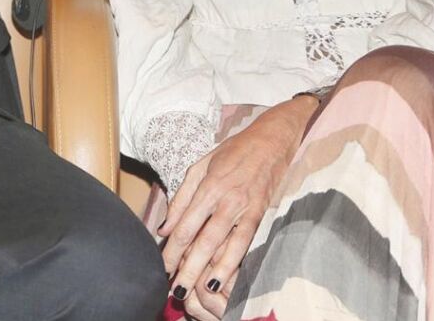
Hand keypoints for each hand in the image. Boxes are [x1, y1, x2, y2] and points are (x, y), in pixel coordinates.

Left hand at [160, 96, 314, 318]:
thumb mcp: (199, 166)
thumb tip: (165, 228)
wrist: (271, 142)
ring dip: (211, 271)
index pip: (185, 226)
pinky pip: (246, 243)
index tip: (162, 267)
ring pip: (225, 246)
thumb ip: (181, 198)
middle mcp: (226, 200)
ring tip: (199, 290)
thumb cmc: (232, 152)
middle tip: (176, 289)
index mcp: (207, 186)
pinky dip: (235, 262)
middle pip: (202, 241)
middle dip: (188, 267)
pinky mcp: (261, 215)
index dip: (173, 250)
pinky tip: (226, 277)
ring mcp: (245, 209)